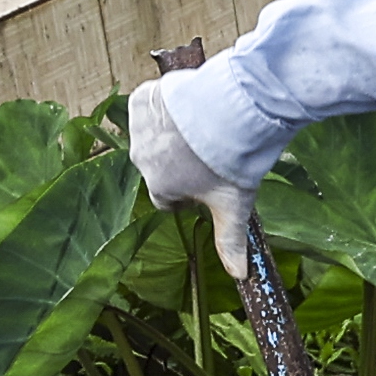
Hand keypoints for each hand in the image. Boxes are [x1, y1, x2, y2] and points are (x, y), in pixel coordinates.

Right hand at [124, 78, 264, 279]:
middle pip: (160, 165)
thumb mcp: (234, 204)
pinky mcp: (141, 100)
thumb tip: (237, 275)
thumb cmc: (233, 161)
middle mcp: (141, 160)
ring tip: (205, 126)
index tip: (209, 180)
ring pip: (154, 134)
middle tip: (212, 149)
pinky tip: (189, 105)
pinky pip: (149, 105)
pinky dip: (165, 105)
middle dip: (181, 160)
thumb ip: (230, 240)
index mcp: (160, 187)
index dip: (189, 191)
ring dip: (173, 132)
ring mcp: (138, 128)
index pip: (168, 197)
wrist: (232, 111)